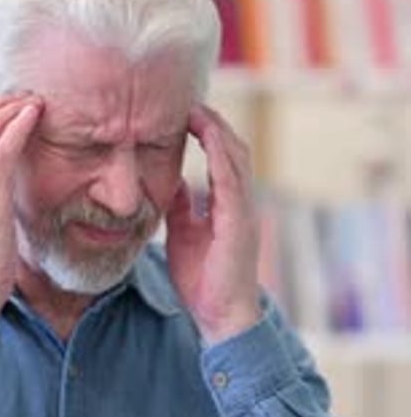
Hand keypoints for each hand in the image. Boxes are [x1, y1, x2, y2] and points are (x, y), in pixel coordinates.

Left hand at [166, 104, 260, 343]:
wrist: (220, 316)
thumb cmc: (204, 281)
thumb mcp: (184, 235)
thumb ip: (183, 209)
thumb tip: (172, 184)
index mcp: (229, 205)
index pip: (223, 158)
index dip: (210, 132)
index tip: (188, 112)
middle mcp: (241, 202)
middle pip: (233, 149)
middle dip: (214, 122)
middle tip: (190, 100)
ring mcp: (243, 211)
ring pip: (236, 157)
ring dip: (217, 130)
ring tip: (196, 108)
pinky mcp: (239, 221)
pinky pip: (231, 178)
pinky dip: (219, 152)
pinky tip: (205, 134)